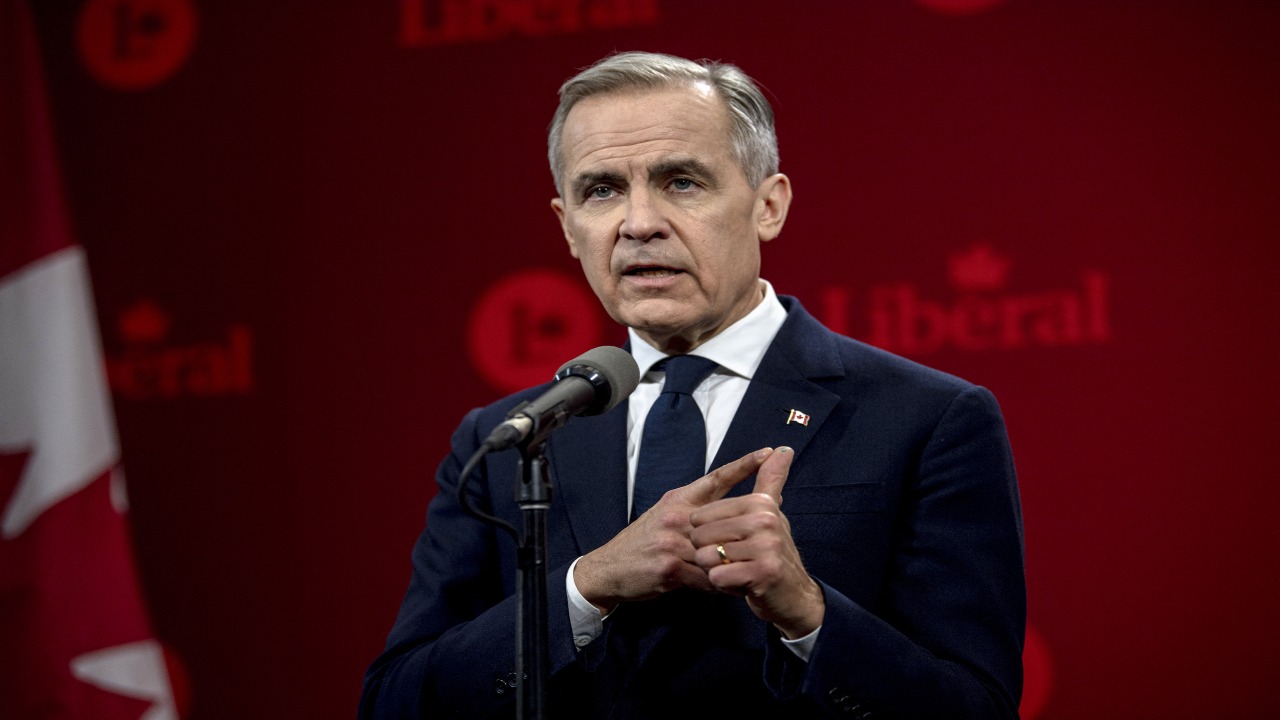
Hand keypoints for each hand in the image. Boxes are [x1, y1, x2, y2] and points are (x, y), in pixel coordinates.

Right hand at [574, 448, 777, 613]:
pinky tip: (728, 588)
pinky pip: (707, 578)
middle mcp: (678, 516)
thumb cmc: (641, 543)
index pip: (717, 478)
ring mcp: (674, 543)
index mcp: (679, 500)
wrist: (609, 569)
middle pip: (727, 519)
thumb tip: (727, 507)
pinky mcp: (670, 569)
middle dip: (750, 528)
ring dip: (735, 563)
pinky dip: (718, 584)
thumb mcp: (664, 514)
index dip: (744, 465)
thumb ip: (694, 509)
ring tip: (754, 567)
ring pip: (719, 553)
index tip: (769, 453)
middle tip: (775, 530)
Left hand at [689, 447, 824, 638]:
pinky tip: (741, 585)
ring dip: (715, 571)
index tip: (732, 542)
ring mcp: (766, 547)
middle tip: (733, 560)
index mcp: (761, 504)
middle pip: (700, 536)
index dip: (707, 535)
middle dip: (709, 554)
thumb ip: (770, 480)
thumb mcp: (771, 513)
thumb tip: (782, 449)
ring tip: (737, 571)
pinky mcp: (763, 574)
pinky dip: (723, 586)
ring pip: (707, 558)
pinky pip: (717, 578)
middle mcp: (765, 521)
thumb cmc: (774, 554)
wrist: (795, 597)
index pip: (701, 516)